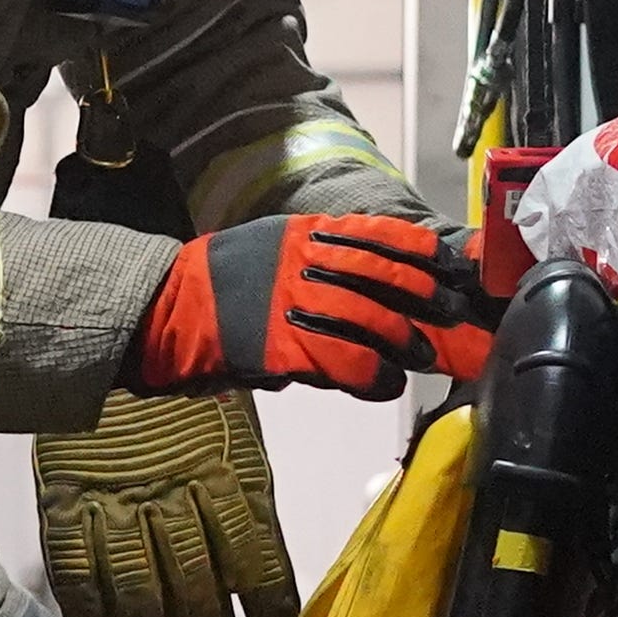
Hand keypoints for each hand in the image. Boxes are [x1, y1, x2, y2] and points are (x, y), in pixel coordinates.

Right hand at [36, 390, 304, 616]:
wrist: (121, 334)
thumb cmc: (190, 390)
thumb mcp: (237, 437)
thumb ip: (247, 501)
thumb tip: (258, 577)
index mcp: (228, 474)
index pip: (257, 562)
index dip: (268, 606)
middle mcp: (176, 494)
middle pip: (197, 591)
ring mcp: (117, 499)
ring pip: (137, 593)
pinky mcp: (66, 498)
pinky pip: (76, 572)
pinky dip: (89, 613)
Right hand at [128, 211, 498, 397]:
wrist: (164, 311)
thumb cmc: (218, 285)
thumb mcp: (271, 251)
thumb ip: (316, 261)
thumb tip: (368, 285)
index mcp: (302, 233)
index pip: (378, 233)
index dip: (422, 250)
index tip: (453, 264)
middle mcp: (303, 260)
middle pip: (383, 274)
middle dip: (426, 295)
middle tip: (453, 315)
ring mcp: (293, 301)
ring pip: (372, 317)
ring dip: (405, 340)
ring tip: (421, 356)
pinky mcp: (283, 344)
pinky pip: (345, 360)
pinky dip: (374, 375)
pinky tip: (384, 383)